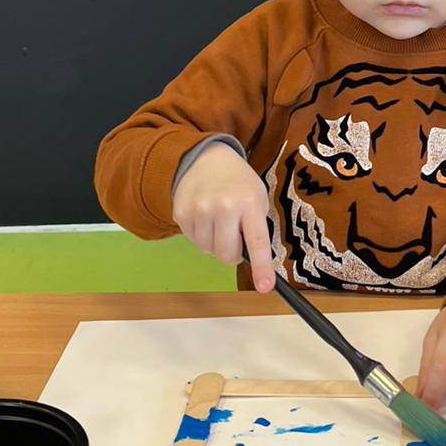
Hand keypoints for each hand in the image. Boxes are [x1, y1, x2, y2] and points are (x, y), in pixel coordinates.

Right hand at [171, 145, 275, 292]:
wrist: (205, 158)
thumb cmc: (238, 182)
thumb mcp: (257, 197)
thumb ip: (256, 228)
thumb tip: (253, 261)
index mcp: (249, 203)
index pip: (257, 242)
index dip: (261, 267)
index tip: (265, 286)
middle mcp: (224, 206)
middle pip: (227, 254)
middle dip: (232, 253)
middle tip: (235, 236)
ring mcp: (199, 210)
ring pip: (208, 251)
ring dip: (215, 243)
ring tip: (218, 219)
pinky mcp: (181, 213)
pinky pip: (194, 241)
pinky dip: (201, 234)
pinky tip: (204, 216)